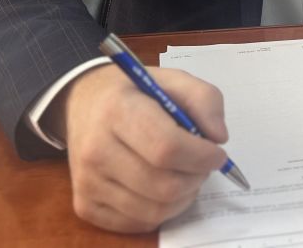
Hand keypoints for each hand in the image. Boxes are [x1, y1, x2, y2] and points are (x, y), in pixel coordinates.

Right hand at [53, 64, 228, 232]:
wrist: (84, 104)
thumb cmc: (136, 93)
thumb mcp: (173, 79)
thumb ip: (204, 99)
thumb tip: (218, 138)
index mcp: (117, 110)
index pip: (166, 147)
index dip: (201, 156)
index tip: (218, 153)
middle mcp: (95, 150)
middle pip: (163, 186)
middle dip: (196, 178)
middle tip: (203, 165)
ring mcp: (87, 182)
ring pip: (153, 211)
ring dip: (183, 197)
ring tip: (185, 174)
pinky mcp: (85, 206)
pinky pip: (137, 224)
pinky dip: (162, 211)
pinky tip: (162, 187)